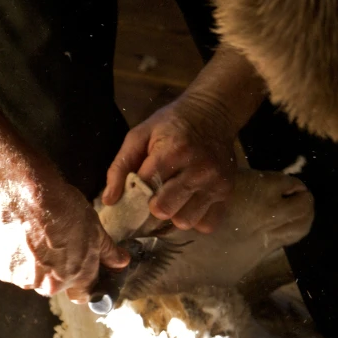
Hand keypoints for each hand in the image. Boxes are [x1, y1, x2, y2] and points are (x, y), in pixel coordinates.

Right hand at [0, 181, 129, 303]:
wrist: (26, 198)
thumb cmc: (64, 211)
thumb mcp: (95, 228)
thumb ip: (107, 251)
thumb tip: (121, 262)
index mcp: (77, 277)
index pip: (83, 295)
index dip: (83, 286)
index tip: (80, 274)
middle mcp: (51, 285)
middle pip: (54, 285)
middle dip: (54, 270)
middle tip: (53, 244)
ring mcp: (25, 279)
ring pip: (31, 276)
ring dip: (32, 263)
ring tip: (33, 237)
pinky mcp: (3, 270)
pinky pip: (11, 267)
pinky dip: (13, 256)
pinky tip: (17, 236)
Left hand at [102, 94, 236, 233]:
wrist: (214, 113)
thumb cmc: (172, 124)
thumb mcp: (140, 134)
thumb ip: (120, 166)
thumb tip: (109, 200)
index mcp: (173, 151)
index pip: (145, 188)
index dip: (135, 194)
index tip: (135, 191)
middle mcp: (198, 169)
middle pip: (165, 210)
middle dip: (154, 207)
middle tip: (154, 197)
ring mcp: (216, 183)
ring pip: (186, 221)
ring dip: (175, 215)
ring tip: (174, 200)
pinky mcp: (228, 193)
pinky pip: (207, 224)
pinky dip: (196, 219)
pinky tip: (190, 204)